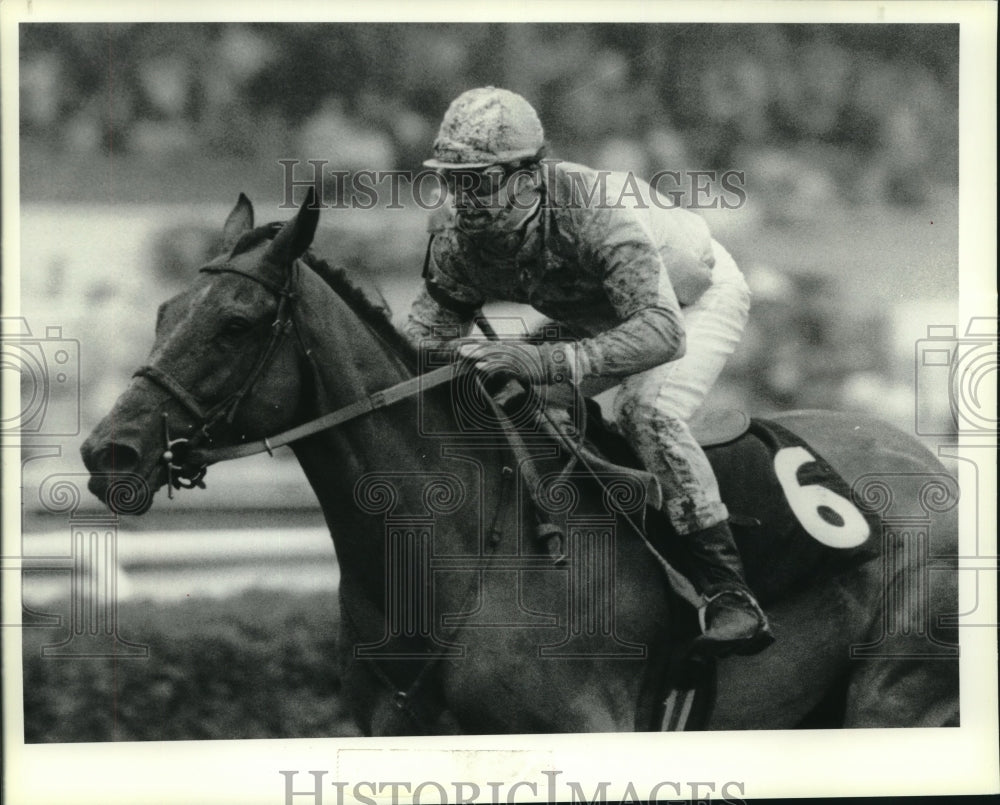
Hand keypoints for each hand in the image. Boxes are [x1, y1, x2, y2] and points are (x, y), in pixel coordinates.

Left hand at [456, 340, 578, 385]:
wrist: (552, 362)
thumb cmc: (534, 361)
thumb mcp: (516, 357)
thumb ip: (501, 360)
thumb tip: (484, 364)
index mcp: (508, 346)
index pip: (487, 344)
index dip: (473, 345)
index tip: (460, 345)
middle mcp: (509, 349)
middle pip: (487, 348)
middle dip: (472, 348)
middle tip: (458, 349)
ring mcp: (513, 357)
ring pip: (492, 355)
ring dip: (477, 355)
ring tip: (464, 354)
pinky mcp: (518, 366)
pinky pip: (502, 366)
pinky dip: (491, 366)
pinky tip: (481, 366)